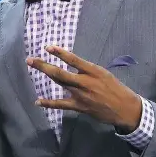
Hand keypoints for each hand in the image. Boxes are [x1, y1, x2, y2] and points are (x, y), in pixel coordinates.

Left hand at [26, 45, 141, 132]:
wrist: (125, 108)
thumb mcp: (104, 74)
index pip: (73, 60)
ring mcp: (81, 95)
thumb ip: (87, 70)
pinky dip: (49, 103)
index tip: (47, 48)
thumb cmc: (115, 88)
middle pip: (60, 73)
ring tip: (32, 68)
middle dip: (43, 66)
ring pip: (59, 84)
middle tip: (30, 60)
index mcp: (93, 71)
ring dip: (45, 76)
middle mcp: (85, 82)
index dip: (60, 53)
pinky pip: (61, 104)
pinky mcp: (79, 106)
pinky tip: (38, 101)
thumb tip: (72, 65)